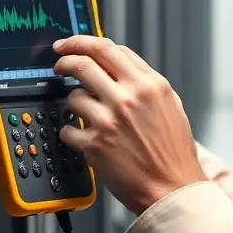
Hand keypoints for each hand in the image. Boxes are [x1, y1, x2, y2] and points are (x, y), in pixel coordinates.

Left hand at [53, 36, 205, 214]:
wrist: (172, 188)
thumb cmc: (173, 152)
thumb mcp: (170, 104)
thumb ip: (144, 81)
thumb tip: (118, 63)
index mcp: (149, 84)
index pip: (108, 49)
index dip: (83, 43)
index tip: (72, 46)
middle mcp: (129, 98)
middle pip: (83, 62)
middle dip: (64, 59)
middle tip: (59, 64)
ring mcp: (110, 121)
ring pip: (73, 96)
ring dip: (74, 102)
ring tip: (84, 113)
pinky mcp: (96, 145)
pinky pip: (68, 130)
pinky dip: (71, 133)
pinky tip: (82, 137)